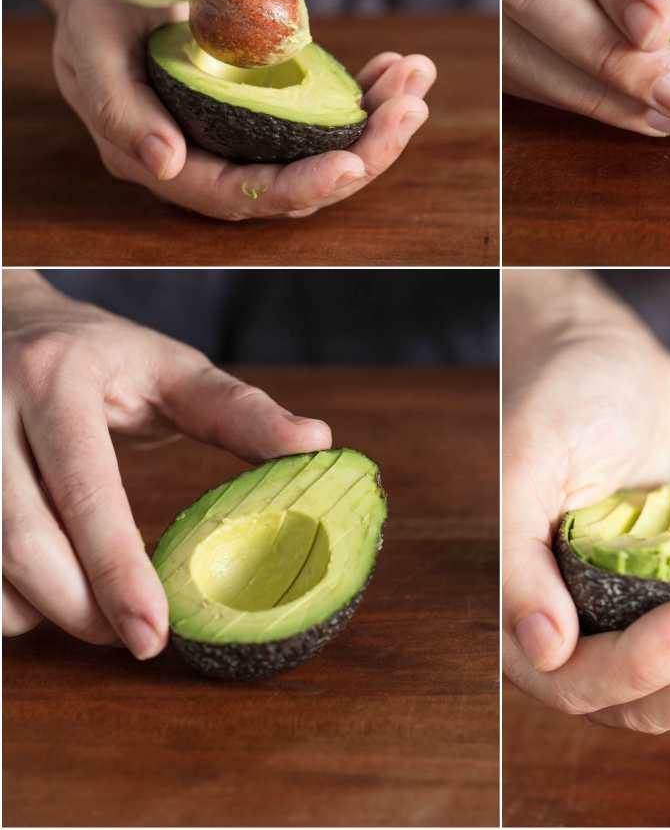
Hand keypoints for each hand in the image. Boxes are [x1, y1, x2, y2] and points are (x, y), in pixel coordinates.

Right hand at [2, 272, 331, 656]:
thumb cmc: (97, 352)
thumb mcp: (169, 366)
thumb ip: (238, 411)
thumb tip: (316, 443)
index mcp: (53, 380)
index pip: (87, 493)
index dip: (118, 571)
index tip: (154, 633)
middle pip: (22, 542)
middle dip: (82, 607)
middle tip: (138, 639)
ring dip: (38, 608)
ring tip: (94, 612)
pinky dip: (3, 597)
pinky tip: (43, 593)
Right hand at [51, 0, 434, 219]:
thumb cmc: (101, 1)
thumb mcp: (91, 42)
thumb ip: (118, 106)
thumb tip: (166, 163)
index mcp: (161, 159)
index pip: (241, 195)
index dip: (301, 186)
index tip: (355, 162)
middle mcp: (211, 163)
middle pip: (300, 183)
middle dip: (368, 151)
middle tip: (411, 105)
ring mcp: (248, 140)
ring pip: (325, 155)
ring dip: (381, 123)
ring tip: (416, 77)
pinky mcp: (275, 115)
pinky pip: (330, 122)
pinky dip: (369, 97)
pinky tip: (398, 66)